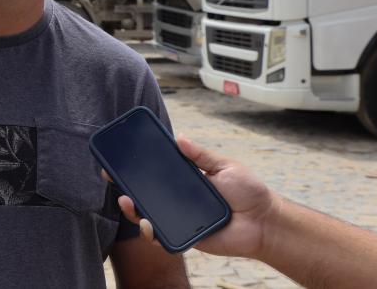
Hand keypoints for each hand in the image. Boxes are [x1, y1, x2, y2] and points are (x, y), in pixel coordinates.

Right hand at [105, 136, 279, 257]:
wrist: (265, 223)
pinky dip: (152, 233)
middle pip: (145, 195)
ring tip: (127, 202)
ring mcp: (180, 220)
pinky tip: (147, 224)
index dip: (137, 168)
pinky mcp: (185, 238)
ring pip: (148, 217)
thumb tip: (179, 138)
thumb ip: (201, 155)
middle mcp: (179, 200)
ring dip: (132, 211)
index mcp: (187, 181)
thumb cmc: (249, 193)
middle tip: (112, 178)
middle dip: (124, 187)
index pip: (156, 173)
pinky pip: (163, 238)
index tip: (119, 158)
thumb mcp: (225, 166)